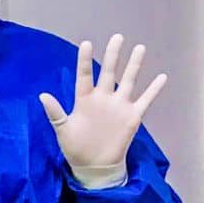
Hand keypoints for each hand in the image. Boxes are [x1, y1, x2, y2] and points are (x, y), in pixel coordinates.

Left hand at [39, 34, 166, 186]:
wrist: (93, 165)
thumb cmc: (75, 146)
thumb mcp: (62, 129)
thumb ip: (55, 112)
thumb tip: (42, 95)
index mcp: (84, 100)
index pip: (85, 75)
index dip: (85, 60)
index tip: (86, 43)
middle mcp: (103, 99)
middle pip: (108, 72)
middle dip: (113, 55)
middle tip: (117, 37)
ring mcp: (118, 106)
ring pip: (128, 80)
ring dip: (134, 65)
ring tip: (140, 48)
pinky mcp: (132, 116)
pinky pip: (145, 100)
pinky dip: (154, 89)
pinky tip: (162, 76)